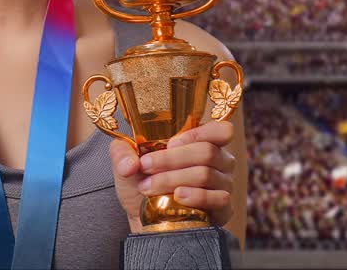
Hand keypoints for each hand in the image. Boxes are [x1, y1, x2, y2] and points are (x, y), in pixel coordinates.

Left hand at [110, 119, 235, 231]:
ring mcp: (224, 185)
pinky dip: (195, 196)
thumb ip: (122, 153)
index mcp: (203, 142)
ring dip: (173, 179)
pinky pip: (218, 199)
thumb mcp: (126, 160)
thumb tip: (129, 165)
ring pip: (206, 175)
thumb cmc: (141, 180)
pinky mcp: (224, 209)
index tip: (170, 143)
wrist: (142, 215)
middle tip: (146, 166)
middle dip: (171, 159)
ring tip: (149, 186)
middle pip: (207, 152)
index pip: (221, 130)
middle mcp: (220, 162)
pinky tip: (177, 197)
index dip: (198, 133)